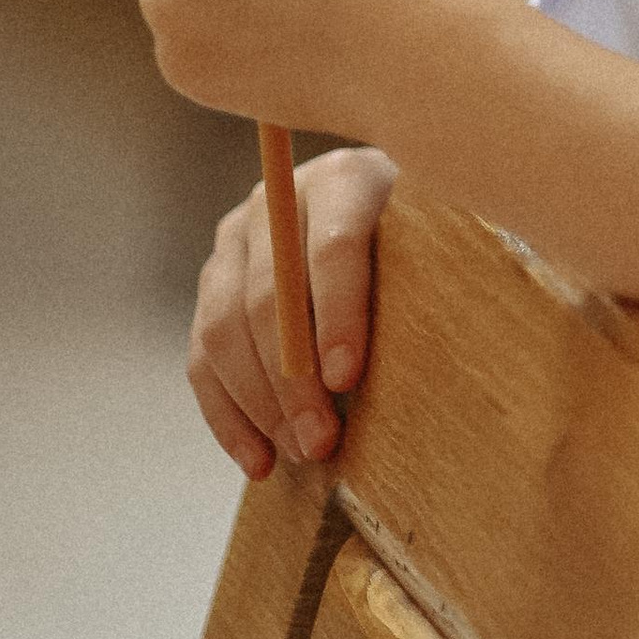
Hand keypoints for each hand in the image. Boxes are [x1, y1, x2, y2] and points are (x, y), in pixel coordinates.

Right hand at [187, 145, 395, 479]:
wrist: (391, 218)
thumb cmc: (427, 244)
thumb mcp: (436, 246)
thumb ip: (426, 279)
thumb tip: (411, 358)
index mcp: (343, 178)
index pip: (331, 245)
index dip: (337, 314)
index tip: (348, 379)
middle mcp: (278, 200)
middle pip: (268, 294)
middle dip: (293, 379)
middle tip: (322, 441)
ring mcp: (236, 239)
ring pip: (222, 328)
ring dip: (259, 403)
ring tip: (301, 452)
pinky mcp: (213, 282)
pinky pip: (202, 357)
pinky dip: (228, 415)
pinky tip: (260, 459)